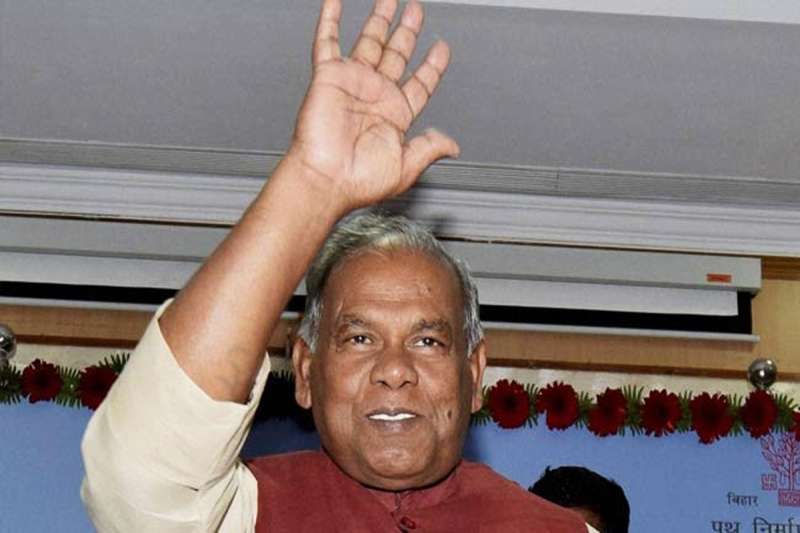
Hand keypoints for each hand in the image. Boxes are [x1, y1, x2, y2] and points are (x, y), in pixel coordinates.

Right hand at [288, 0, 458, 212]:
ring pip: (370, 42)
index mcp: (394, 116)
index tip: (441, 47)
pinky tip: (336, 3)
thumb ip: (430, 148)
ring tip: (391, 0)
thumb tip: (452, 145)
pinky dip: (330, 19)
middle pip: (396, 55)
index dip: (432, 65)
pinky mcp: (329, 76)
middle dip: (408, 32)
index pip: (419, 83)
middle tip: (416, 11)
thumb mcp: (407, 166)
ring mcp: (352, 83)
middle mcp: (374, 96)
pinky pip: (328, 41)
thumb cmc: (360, 180)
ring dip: (380, 19)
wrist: (326, 179)